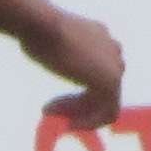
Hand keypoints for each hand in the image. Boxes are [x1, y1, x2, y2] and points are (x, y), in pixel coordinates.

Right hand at [24, 5, 126, 133]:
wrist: (41, 25)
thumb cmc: (34, 28)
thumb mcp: (47, 38)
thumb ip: (55, 50)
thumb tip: (39, 51)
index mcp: (100, 35)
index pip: (94, 70)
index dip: (73, 88)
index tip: (52, 99)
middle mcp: (113, 49)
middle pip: (101, 88)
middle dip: (75, 103)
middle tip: (48, 111)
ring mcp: (115, 66)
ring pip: (104, 102)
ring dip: (80, 114)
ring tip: (52, 116)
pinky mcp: (111, 82)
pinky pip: (108, 113)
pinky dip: (89, 122)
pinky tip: (68, 125)